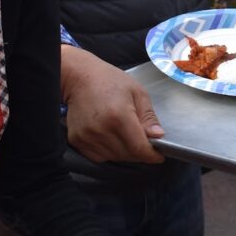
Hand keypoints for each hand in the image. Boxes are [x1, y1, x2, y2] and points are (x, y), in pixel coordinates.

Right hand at [60, 45, 164, 164]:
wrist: (79, 78)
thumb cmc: (110, 81)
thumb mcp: (138, 93)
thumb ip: (149, 117)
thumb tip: (158, 136)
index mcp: (119, 116)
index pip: (139, 148)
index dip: (151, 155)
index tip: (158, 155)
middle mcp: (101, 129)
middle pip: (127, 155)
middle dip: (139, 152)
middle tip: (143, 141)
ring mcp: (87, 136)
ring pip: (113, 158)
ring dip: (124, 152)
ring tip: (125, 135)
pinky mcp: (77, 140)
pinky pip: (98, 157)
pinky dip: (109, 152)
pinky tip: (110, 136)